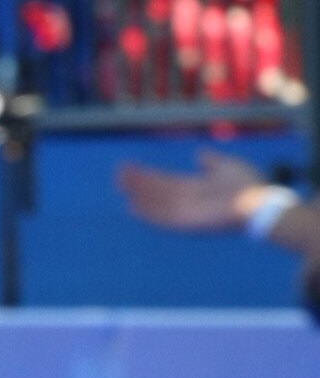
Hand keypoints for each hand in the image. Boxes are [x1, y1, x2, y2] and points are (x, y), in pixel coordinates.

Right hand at [115, 148, 271, 231]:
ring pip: (155, 202)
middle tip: (118, 174)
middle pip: (156, 191)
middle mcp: (186, 200)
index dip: (148, 175)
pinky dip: (146, 212)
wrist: (259, 203)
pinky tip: (132, 206)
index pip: (165, 181)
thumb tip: (199, 154)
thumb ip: (212, 161)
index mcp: (195, 186)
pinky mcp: (186, 222)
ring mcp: (185, 212)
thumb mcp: (227, 165)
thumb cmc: (247, 184)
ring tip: (120, 185)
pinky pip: (162, 217)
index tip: (130, 167)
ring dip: (137, 194)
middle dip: (138, 183)